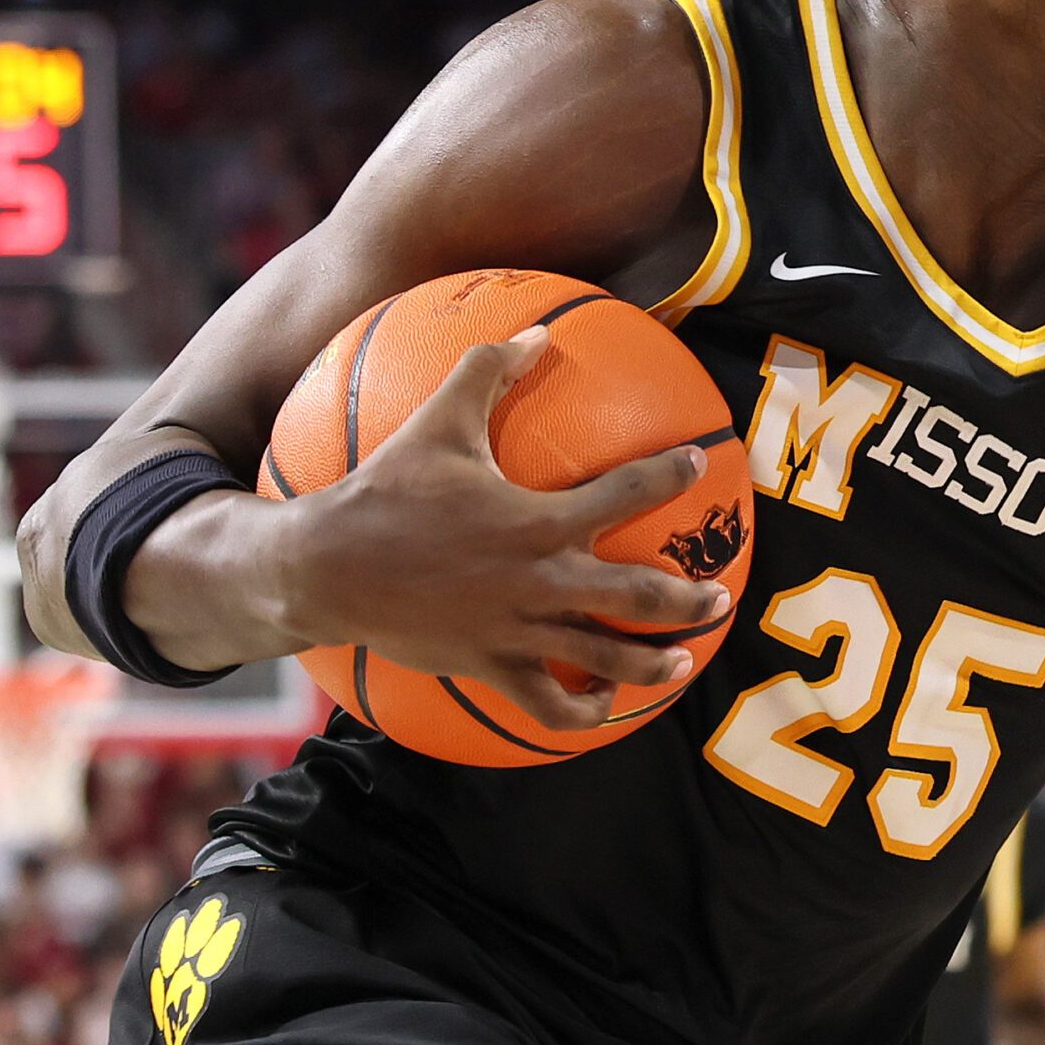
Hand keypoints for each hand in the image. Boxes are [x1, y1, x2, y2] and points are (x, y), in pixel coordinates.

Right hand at [277, 326, 722, 729]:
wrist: (325, 568)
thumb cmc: (386, 491)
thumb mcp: (438, 421)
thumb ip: (489, 371)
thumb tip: (536, 332)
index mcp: (537, 519)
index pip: (624, 493)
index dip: (667, 475)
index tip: (696, 465)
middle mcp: (539, 579)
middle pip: (636, 596)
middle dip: (687, 601)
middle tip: (719, 597)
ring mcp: (516, 629)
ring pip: (602, 658)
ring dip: (651, 665)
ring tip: (683, 664)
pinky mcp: (489, 666)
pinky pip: (545, 703)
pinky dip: (580, 713)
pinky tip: (601, 709)